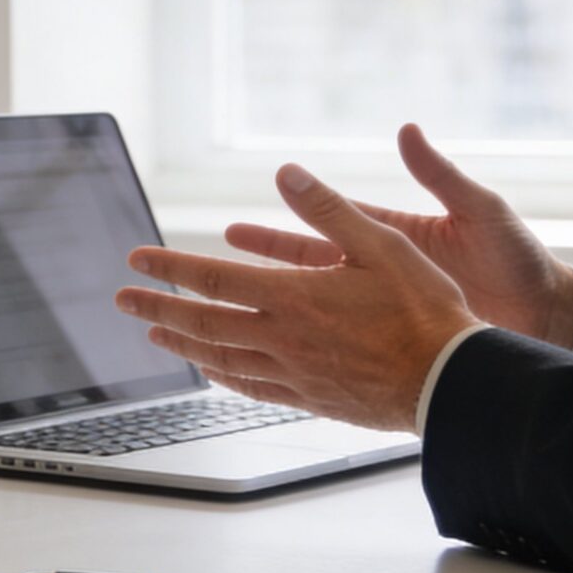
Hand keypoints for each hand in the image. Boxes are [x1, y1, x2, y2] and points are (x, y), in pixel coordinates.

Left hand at [116, 163, 479, 431]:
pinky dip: (223, 377)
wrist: (450, 381)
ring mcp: (293, 374)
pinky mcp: (310, 400)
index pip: (211, 278)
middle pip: (202, 322)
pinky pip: (252, 388)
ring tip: (155, 333)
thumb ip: (329, 209)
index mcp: (293, 296)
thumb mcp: (382, 244)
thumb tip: (286, 173)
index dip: (168, 268)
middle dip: (157, 307)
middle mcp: (283, 338)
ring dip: (181, 344)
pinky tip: (212, 372)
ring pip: (221, 358)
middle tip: (123, 300)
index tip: (135, 259)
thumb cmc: (424, 310)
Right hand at [224, 124, 572, 347]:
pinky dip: (311, 343)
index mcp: (399, 238)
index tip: (253, 207)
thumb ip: (441, 176)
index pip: (334, 223)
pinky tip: (276, 351)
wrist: (549, 316)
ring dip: (277, 304)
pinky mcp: (398, 340)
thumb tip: (407, 130)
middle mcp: (385, 273)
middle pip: (312, 265)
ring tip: (231, 304)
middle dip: (265, 259)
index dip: (293, 216)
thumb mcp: (481, 211)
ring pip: (320, 307)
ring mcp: (388, 308)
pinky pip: (345, 342)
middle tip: (218, 251)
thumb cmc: (519, 260)